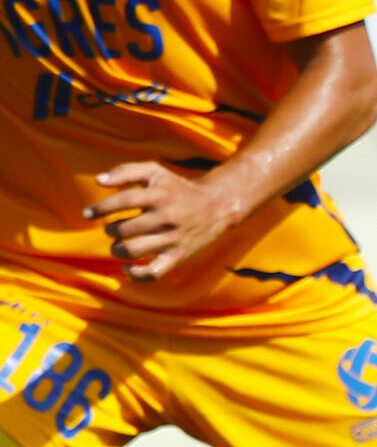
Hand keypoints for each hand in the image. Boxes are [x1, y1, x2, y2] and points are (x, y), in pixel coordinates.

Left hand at [84, 161, 250, 280]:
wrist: (217, 207)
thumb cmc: (178, 188)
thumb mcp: (156, 172)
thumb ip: (126, 171)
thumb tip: (99, 181)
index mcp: (161, 195)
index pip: (123, 201)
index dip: (101, 208)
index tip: (88, 214)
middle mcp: (167, 217)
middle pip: (124, 229)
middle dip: (111, 230)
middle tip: (113, 229)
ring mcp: (173, 238)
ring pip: (133, 250)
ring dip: (117, 250)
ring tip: (119, 246)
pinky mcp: (178, 256)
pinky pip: (153, 272)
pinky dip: (136, 274)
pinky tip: (128, 268)